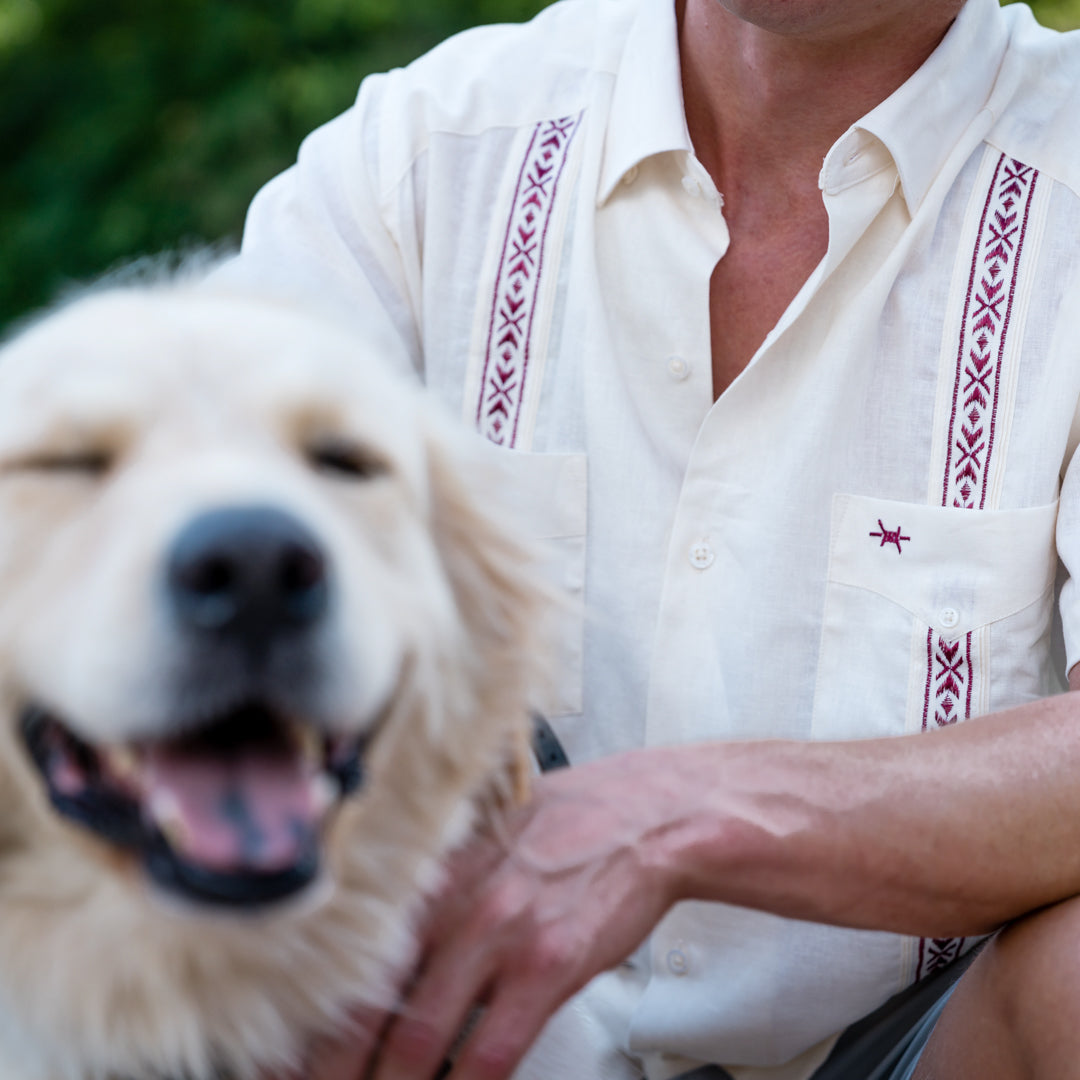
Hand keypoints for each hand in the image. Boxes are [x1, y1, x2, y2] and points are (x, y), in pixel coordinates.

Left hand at [302, 748, 688, 1079]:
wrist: (645, 818)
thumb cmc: (567, 826)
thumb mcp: (482, 841)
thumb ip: (436, 890)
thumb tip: (393, 950)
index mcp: (432, 875)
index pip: (350, 959)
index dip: (310, 1020)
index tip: (285, 1058)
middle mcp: (455, 904)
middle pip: (369, 1006)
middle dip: (332, 1069)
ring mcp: (500, 936)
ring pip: (419, 1039)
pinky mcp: (548, 966)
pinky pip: (491, 1051)